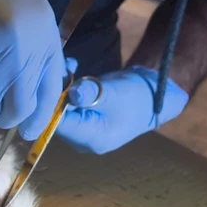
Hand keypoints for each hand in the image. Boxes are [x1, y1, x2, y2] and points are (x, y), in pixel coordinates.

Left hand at [56, 66, 188, 153]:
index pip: (59, 125)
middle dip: (55, 93)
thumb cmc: (138, 98)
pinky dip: (67, 89)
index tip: (52, 80)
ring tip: (67, 66)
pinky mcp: (83, 120)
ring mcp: (82, 131)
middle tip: (60, 68)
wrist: (155, 99)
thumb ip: (91, 94)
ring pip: (61, 110)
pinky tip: (71, 70)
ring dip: (60, 88)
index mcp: (92, 139)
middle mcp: (83, 140)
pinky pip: (68, 106)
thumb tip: (70, 93)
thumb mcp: (114, 93)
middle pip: (57, 118)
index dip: (51, 103)